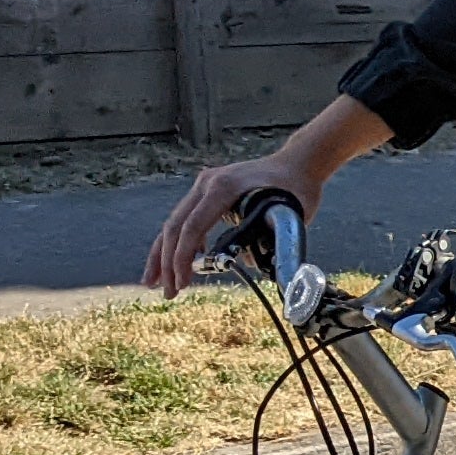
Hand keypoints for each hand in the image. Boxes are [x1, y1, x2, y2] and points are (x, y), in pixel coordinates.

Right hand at [145, 153, 315, 298]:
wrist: (298, 163)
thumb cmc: (296, 189)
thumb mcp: (288, 217)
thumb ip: (266, 242)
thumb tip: (243, 265)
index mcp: (223, 187)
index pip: (192, 227)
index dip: (182, 258)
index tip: (181, 283)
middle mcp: (208, 183)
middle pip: (175, 226)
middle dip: (167, 262)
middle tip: (168, 292)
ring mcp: (206, 185)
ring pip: (175, 222)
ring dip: (165, 254)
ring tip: (158, 282)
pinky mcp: (209, 190)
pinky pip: (187, 218)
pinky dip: (181, 242)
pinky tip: (183, 262)